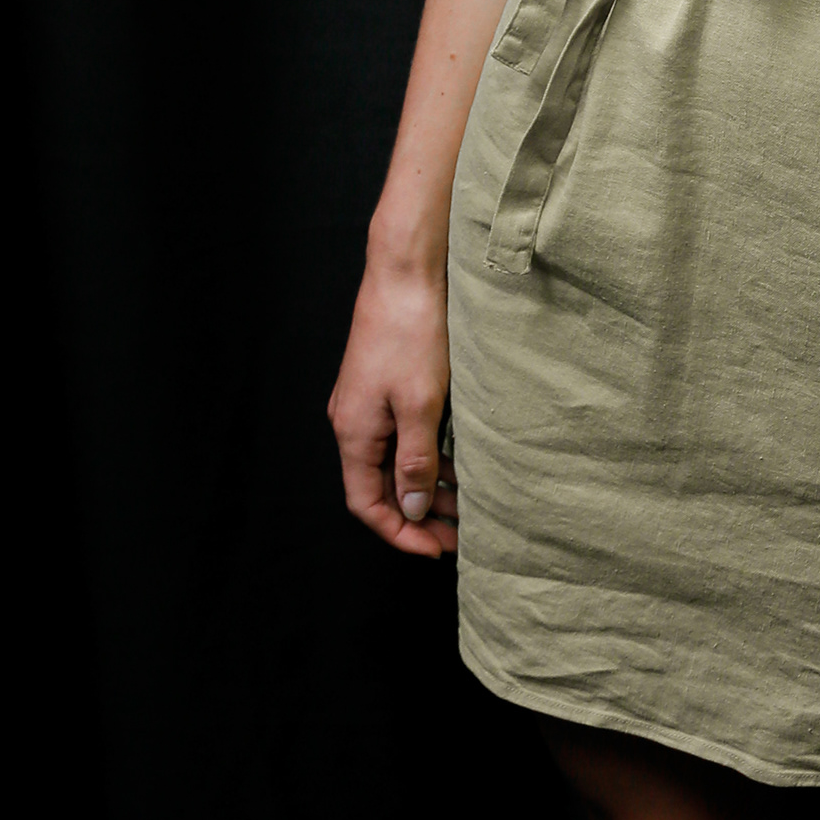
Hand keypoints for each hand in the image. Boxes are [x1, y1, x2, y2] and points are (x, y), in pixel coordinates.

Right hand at [328, 256, 457, 556]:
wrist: (406, 269)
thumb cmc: (411, 331)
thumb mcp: (420, 405)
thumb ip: (415, 462)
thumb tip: (413, 509)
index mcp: (353, 432)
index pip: (367, 504)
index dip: (400, 532)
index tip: (436, 550)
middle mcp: (353, 420)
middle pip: (380, 486)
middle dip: (418, 514)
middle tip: (458, 533)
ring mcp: (367, 401)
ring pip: (394, 460)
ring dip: (427, 485)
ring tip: (466, 503)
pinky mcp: (385, 382)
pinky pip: (402, 434)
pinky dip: (427, 454)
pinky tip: (457, 460)